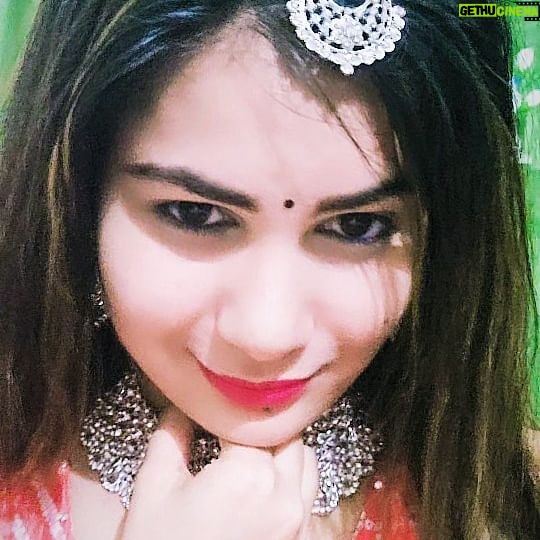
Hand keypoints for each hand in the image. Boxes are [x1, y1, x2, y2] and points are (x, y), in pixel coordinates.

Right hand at [119, 407, 319, 539]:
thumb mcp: (152, 491)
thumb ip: (171, 437)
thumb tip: (182, 407)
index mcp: (249, 477)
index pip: (250, 420)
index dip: (228, 411)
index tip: (212, 411)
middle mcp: (285, 497)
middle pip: (286, 435)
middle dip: (258, 428)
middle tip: (229, 432)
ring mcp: (299, 522)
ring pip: (306, 460)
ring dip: (282, 449)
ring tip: (249, 455)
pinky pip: (308, 493)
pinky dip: (293, 478)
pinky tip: (264, 484)